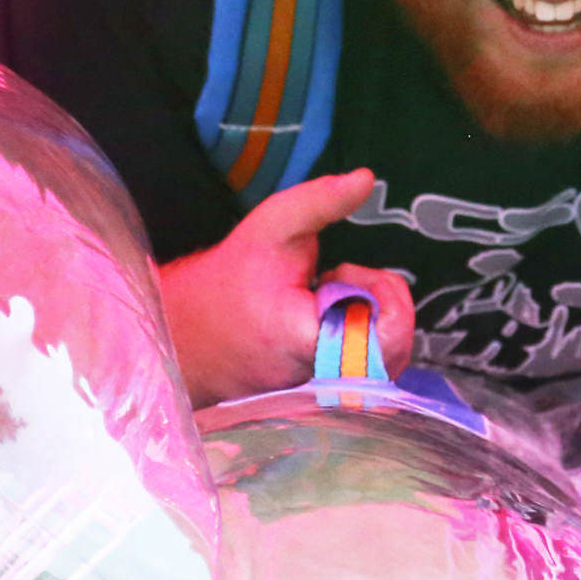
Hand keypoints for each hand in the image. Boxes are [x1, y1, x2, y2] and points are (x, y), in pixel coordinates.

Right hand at [158, 169, 416, 404]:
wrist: (185, 332)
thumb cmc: (231, 278)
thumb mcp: (272, 225)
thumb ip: (320, 201)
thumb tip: (367, 178)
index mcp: (311, 339)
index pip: (390, 336)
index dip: (386, 296)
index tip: (348, 273)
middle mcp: (320, 380)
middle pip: (395, 349)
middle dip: (379, 302)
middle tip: (338, 281)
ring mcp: (322, 396)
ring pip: (382, 363)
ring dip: (367, 320)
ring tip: (326, 299)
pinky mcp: (321, 401)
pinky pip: (363, 374)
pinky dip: (355, 341)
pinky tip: (323, 322)